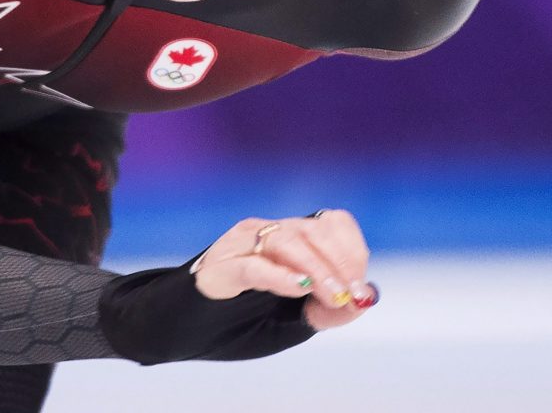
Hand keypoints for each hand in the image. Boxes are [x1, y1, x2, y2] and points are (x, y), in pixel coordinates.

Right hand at [190, 210, 376, 331]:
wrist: (186, 328)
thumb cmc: (241, 320)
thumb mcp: (294, 321)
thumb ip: (328, 312)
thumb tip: (364, 300)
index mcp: (291, 238)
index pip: (332, 223)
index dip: (352, 250)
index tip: (361, 286)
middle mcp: (268, 232)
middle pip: (314, 231)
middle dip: (340, 263)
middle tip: (350, 296)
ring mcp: (242, 245)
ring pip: (287, 241)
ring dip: (317, 269)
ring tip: (331, 296)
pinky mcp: (220, 267)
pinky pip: (253, 264)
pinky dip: (279, 275)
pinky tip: (297, 288)